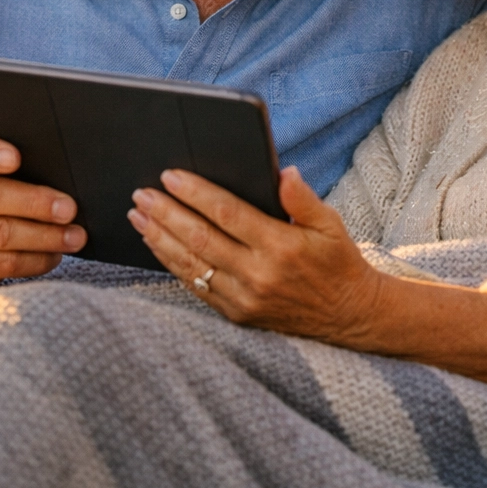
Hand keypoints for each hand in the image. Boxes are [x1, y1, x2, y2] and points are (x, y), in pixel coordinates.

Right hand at [0, 131, 85, 293]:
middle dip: (35, 203)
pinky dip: (35, 260)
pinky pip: (2, 264)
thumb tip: (61, 163)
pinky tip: (55, 254)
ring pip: (0, 235)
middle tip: (69, 208)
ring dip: (44, 237)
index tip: (16, 158)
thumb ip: (10, 158)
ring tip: (75, 236)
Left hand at [128, 167, 382, 342]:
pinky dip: (172, 264)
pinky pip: (196, 286)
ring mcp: (245, 298)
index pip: (227, 214)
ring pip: (191, 264)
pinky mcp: (237, 314)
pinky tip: (156, 245)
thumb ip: (303, 198)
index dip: (196, 193)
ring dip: (159, 238)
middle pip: (200, 238)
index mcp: (281, 246)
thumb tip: (283, 171)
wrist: (349, 316)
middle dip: (166, 213)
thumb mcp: (331, 224)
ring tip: (138, 216)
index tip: (170, 176)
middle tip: (141, 193)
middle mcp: (259, 274)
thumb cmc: (337, 262)